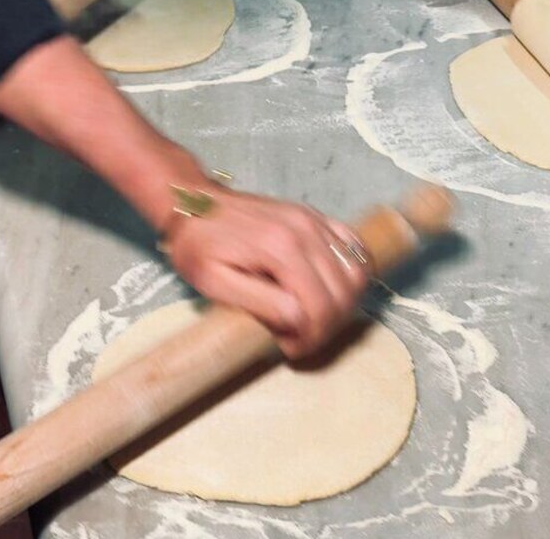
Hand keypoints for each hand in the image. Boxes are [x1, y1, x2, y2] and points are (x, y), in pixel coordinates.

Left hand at [166, 182, 368, 359]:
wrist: (193, 203)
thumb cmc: (197, 246)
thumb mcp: (213, 281)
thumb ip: (257, 301)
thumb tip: (298, 320)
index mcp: (280, 248)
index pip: (321, 307)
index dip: (311, 337)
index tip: (289, 347)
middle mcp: (305, 231)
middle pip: (344, 293)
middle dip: (328, 326)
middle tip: (301, 338)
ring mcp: (314, 221)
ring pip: (357, 272)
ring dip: (344, 304)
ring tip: (315, 317)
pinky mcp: (316, 217)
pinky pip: (354, 248)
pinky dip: (353, 273)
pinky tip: (332, 289)